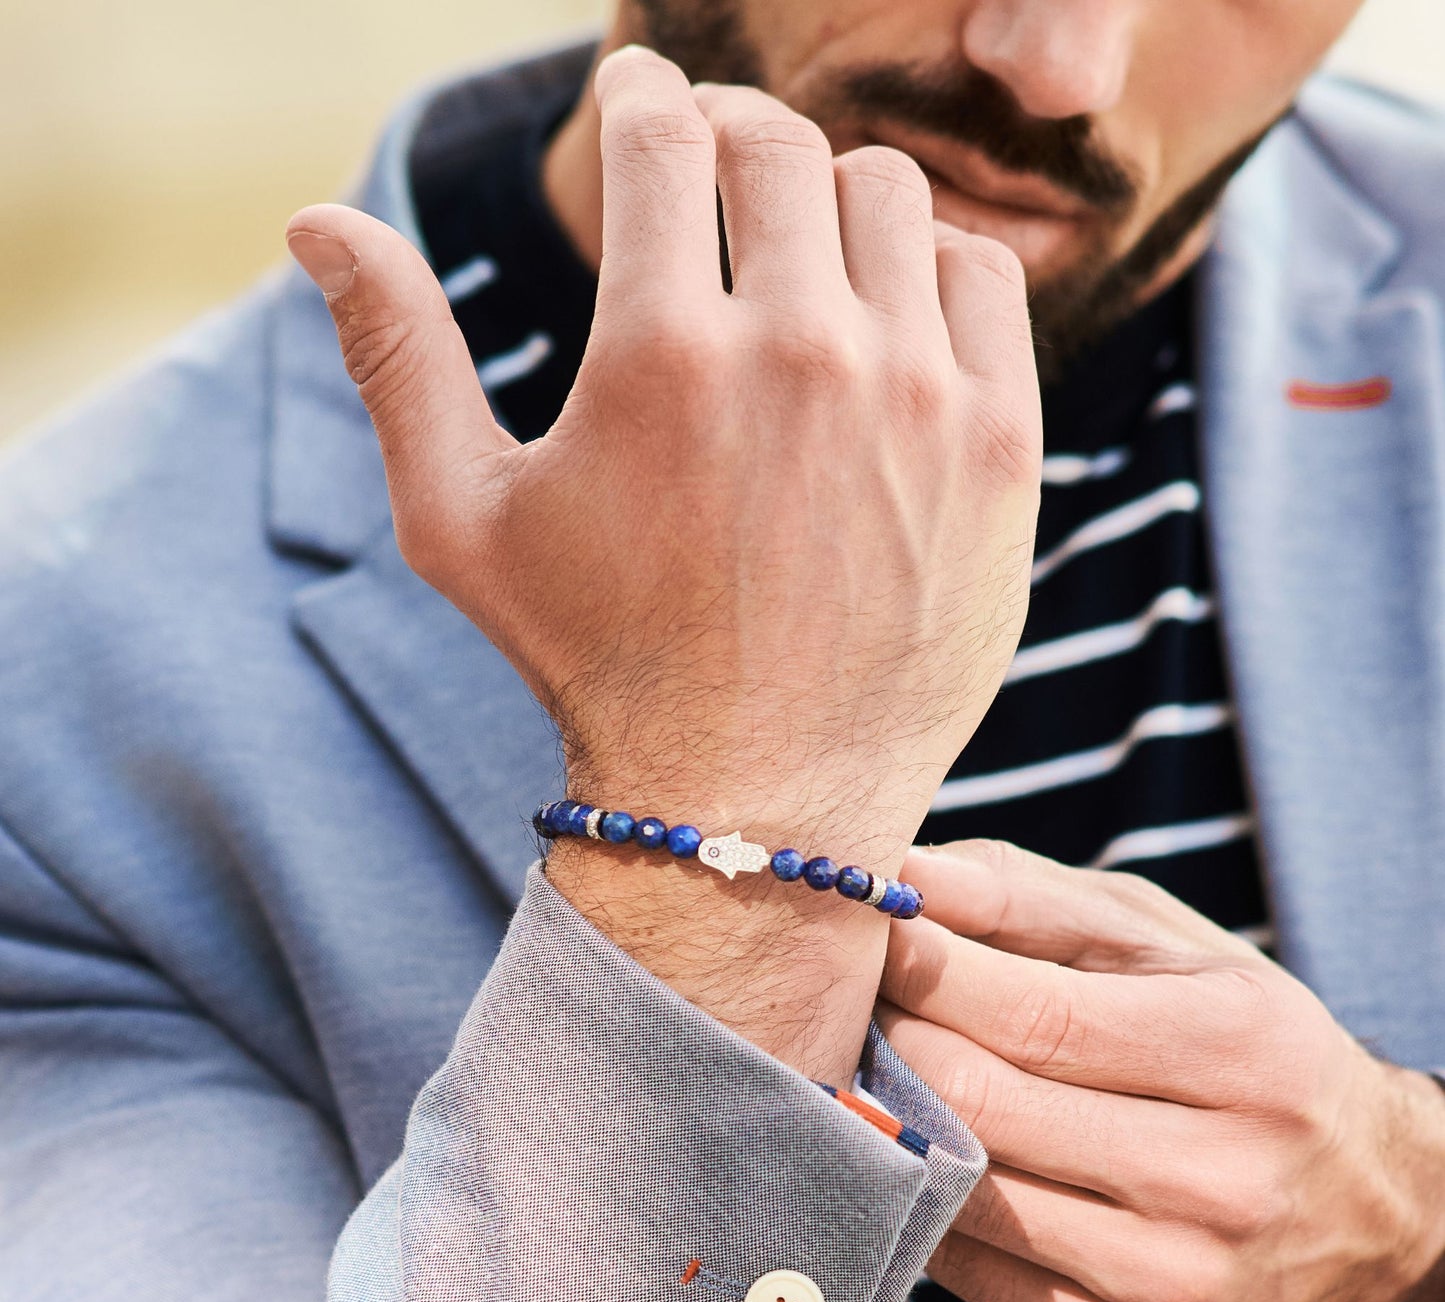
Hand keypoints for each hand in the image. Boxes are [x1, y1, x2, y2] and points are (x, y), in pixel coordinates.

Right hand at [286, 46, 1041, 1078]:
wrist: (756, 800)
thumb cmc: (598, 664)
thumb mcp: (464, 525)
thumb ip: (399, 357)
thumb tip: (313, 223)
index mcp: (663, 358)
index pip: (661, 133)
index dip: (640, 96)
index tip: (641, 102)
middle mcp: (804, 356)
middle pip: (777, 141)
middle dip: (727, 130)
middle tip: (707, 166)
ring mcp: (918, 398)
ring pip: (886, 194)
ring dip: (825, 197)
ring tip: (791, 254)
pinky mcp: (1000, 448)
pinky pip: (982, 277)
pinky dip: (929, 264)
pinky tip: (883, 314)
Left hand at [878, 841, 1444, 1301]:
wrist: (1362, 1210)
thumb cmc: (1232, 1037)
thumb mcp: (1158, 938)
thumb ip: (1024, 895)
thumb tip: (901, 876)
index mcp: (1238, 1050)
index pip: (1032, 1015)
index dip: (922, 969)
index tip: (868, 930)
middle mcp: (1220, 1179)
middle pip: (983, 1105)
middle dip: (893, 1037)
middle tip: (862, 998)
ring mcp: (1171, 1284)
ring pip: (962, 1193)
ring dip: (893, 1119)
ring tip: (883, 1065)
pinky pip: (966, 1273)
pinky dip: (923, 1200)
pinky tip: (927, 1150)